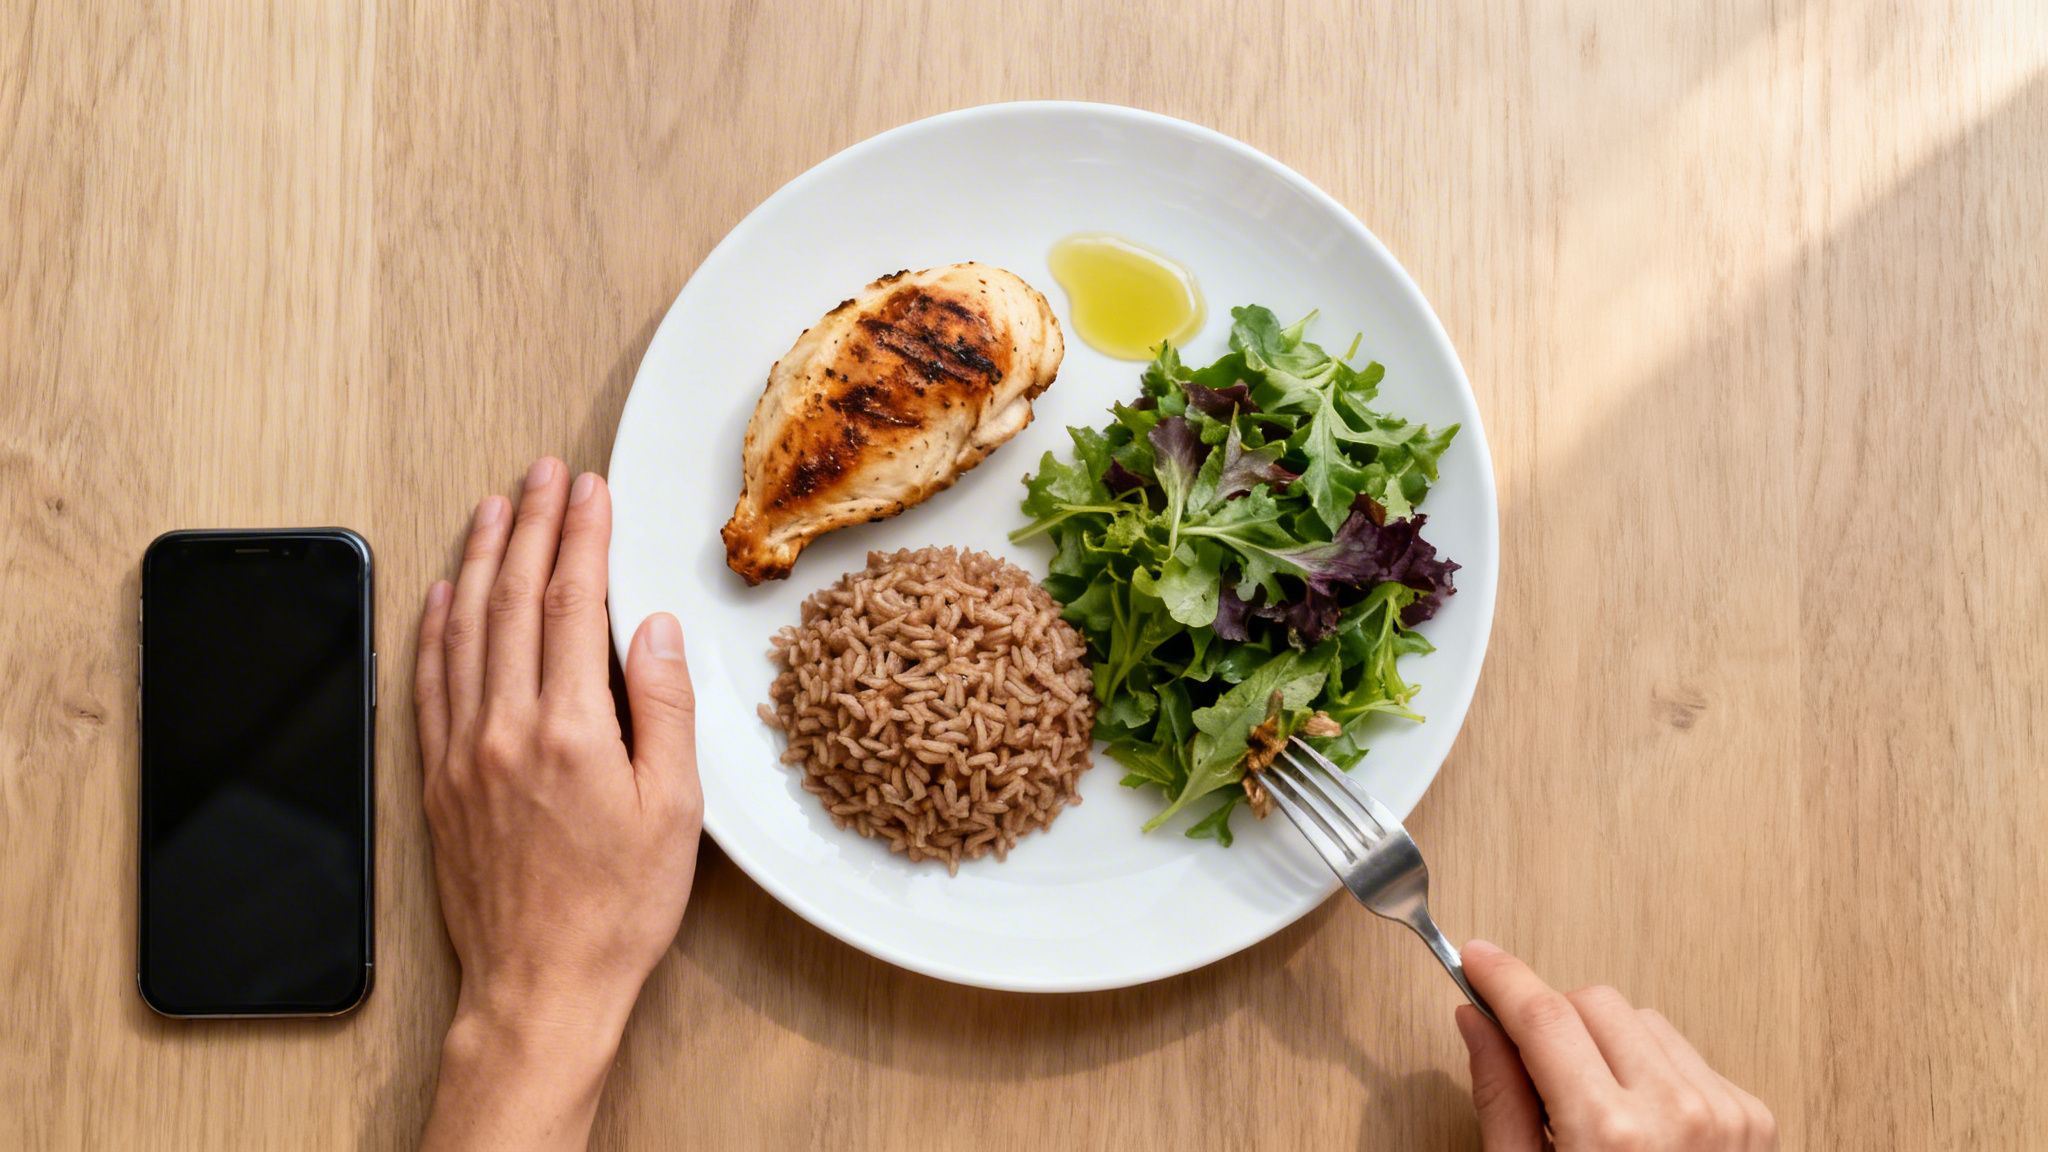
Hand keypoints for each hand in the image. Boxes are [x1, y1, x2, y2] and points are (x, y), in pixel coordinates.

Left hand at [415, 458, 702, 1150]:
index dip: (582, 537)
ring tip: (494, 509)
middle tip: (544, 476)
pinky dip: (433, 628)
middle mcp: (504, 730)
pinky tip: (441, 596)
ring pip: (462, 630)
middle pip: (513, 600)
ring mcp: (461, 752)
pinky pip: (428, 683)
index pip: (574, 605)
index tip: (590, 491)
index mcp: (570, 731)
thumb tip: (655, 632)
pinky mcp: (436, 780)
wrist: (540, 988)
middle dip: (531, 527)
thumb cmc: (616, 910)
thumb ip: (664, 710)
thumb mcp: (674, 811)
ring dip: (478, 560)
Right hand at [1456, 940, 1775, 1150]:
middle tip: (1530, 1061)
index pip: (1544, 1016)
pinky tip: (1639, 1121)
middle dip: (1553, 1018)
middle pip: (1593, 1002)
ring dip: (1606, 1043)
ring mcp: (1723, 1113)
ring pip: (1642, 1020)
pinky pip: (1685, 1054)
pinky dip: (1652, 1070)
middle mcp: (1676, 1114)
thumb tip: (1477, 1023)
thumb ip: (1501, 1096)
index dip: (1502, 977)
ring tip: (1592, 1105)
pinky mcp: (1753, 1118)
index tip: (1478, 959)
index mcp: (1609, 1135)